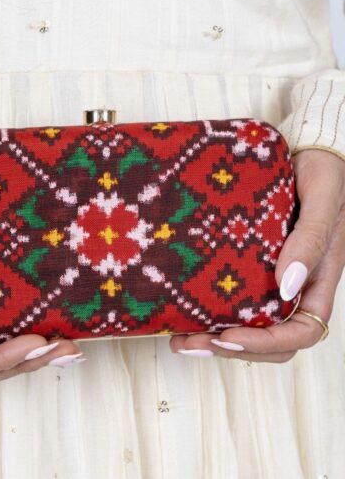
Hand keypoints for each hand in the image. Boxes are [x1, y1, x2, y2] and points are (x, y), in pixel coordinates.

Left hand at [169, 148, 344, 361]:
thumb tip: (287, 285)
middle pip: (270, 340)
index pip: (301, 332)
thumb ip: (310, 240)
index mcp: (318, 281)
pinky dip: (210, 311)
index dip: (266, 344)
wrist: (308, 152)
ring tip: (178, 339)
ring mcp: (272, 278)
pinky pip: (235, 299)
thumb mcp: (322, 202)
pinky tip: (183, 310)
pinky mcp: (251, 264)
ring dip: (216, 339)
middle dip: (232, 349)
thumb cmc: (323, 174)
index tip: (228, 338)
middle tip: (190, 344)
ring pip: (249, 326)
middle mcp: (295, 287)